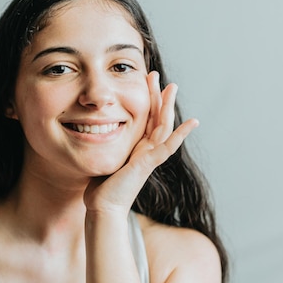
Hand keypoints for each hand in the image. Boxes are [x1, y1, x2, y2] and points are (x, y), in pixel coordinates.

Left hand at [84, 71, 198, 214]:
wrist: (103, 207)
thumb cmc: (100, 187)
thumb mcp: (102, 157)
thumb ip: (103, 144)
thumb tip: (90, 131)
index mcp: (135, 147)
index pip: (144, 118)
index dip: (146, 99)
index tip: (143, 80)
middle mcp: (145, 150)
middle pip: (156, 117)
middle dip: (157, 95)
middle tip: (156, 75)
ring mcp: (149, 157)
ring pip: (163, 126)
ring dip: (168, 106)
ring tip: (172, 87)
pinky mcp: (148, 164)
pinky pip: (167, 147)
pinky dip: (180, 135)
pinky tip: (192, 122)